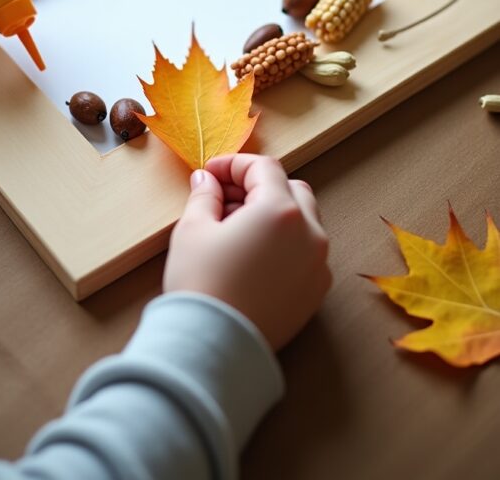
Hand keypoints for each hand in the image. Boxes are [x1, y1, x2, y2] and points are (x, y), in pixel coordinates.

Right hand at [163, 154, 330, 350]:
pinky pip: (307, 252)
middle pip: (291, 189)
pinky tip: (254, 257)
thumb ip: (204, 196)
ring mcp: (318, 264)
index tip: (210, 175)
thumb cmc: (201, 284)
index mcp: (280, 210)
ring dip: (275, 213)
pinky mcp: (317, 292)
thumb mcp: (193, 229)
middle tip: (223, 200)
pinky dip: (286, 244)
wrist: (215, 347)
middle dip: (258, 187)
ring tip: (236, 229)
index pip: (263, 168)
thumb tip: (206, 180)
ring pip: (304, 220)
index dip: (233, 165)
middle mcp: (309, 233)